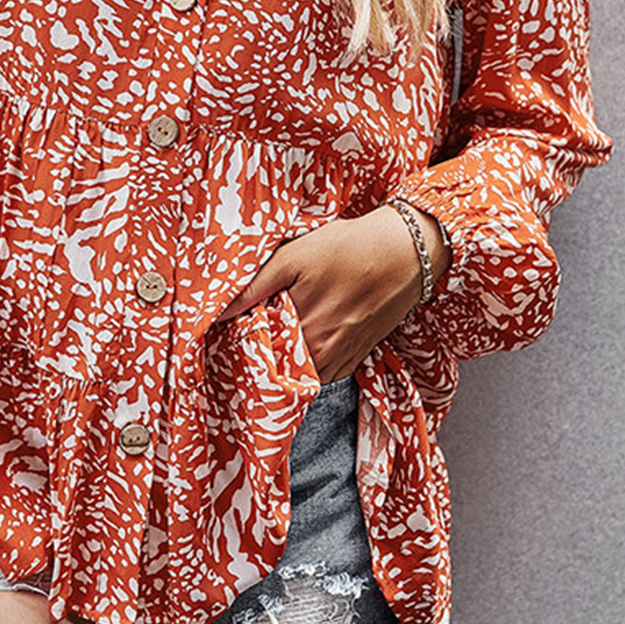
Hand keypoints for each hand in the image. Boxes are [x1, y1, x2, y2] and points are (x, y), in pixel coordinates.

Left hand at [214, 205, 448, 381]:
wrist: (405, 252)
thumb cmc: (347, 248)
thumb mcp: (294, 257)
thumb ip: (254, 286)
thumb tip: (219, 311)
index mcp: (301, 332)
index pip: (256, 352)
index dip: (240, 339)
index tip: (231, 326)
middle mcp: (320, 356)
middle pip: (276, 367)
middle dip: (260, 351)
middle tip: (253, 325)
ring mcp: (340, 361)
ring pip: (299, 375)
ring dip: (284, 359)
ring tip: (279, 330)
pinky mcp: (355, 359)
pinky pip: (321, 374)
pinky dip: (308, 362)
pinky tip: (305, 335)